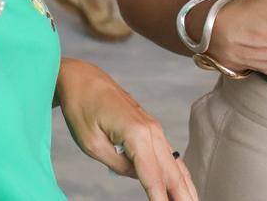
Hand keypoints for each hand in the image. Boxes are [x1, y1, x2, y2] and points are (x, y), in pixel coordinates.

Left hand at [57, 59, 196, 200]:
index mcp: (136, 133)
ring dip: (185, 187)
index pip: (152, 176)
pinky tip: (184, 185)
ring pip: (175, 163)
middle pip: (172, 172)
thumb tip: (137, 175)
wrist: (81, 78)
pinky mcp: (150, 127)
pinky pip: (169, 154)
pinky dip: (178, 172)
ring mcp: (153, 127)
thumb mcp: (91, 143)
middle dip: (182, 196)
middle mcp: (151, 130)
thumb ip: (118, 164)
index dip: (160, 199)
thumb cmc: (81, 108)